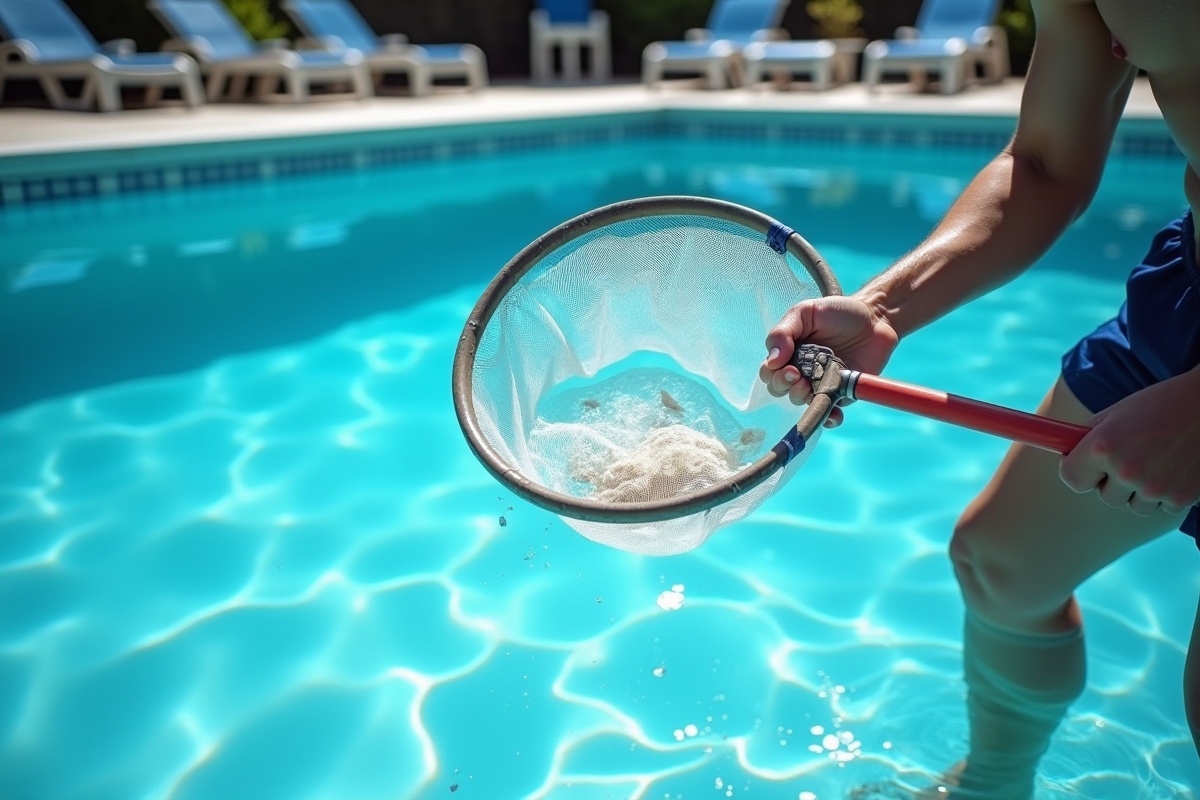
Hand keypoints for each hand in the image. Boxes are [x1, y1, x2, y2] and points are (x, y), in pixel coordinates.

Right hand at [759, 294, 899, 426]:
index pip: (769, 372)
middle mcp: (801, 371)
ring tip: (810, 387)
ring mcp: (820, 384)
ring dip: (801, 398)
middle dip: (784, 386)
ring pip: (801, 402)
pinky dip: (829, 418)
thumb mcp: (805, 312)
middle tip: (798, 375)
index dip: (772, 374)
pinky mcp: (840, 394)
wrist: (875, 318)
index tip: (786, 366)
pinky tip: (832, 414)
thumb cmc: (838, 312)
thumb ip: (783, 332)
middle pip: (779, 390)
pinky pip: (829, 413)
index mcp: (788, 353)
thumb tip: (772, 360)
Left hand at [1060, 369, 1199, 515]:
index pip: (1071, 479)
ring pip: (1133, 505)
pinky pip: (1161, 506)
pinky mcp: (1181, 498)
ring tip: (1156, 459)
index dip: (1078, 471)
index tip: (1086, 464)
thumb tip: (1066, 455)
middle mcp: (1127, 470)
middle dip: (1111, 481)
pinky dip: (1165, 493)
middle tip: (1130, 456)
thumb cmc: (1158, 404)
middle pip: (1105, 496)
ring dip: (1138, 490)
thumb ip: (1088, 438)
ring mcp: (1155, 487)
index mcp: (1104, 446)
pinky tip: (1174, 467)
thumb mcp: (1114, 414)